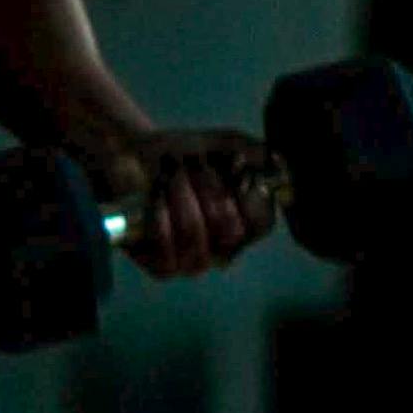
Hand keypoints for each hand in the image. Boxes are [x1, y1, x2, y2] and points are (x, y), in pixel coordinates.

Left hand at [98, 126, 278, 279]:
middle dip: (208, 188)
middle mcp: (223, 249)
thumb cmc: (186, 156)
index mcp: (245, 225)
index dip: (246, 194)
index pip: (261, 223)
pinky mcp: (163, 267)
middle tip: (192, 167)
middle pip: (229, 229)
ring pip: (196, 235)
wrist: (136, 159)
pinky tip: (155, 196)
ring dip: (181, 195)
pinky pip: (166, 248)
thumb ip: (257, 153)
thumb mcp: (227, 145)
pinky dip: (159, 213)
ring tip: (171, 176)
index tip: (230, 166)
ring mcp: (194, 262)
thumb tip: (277, 167)